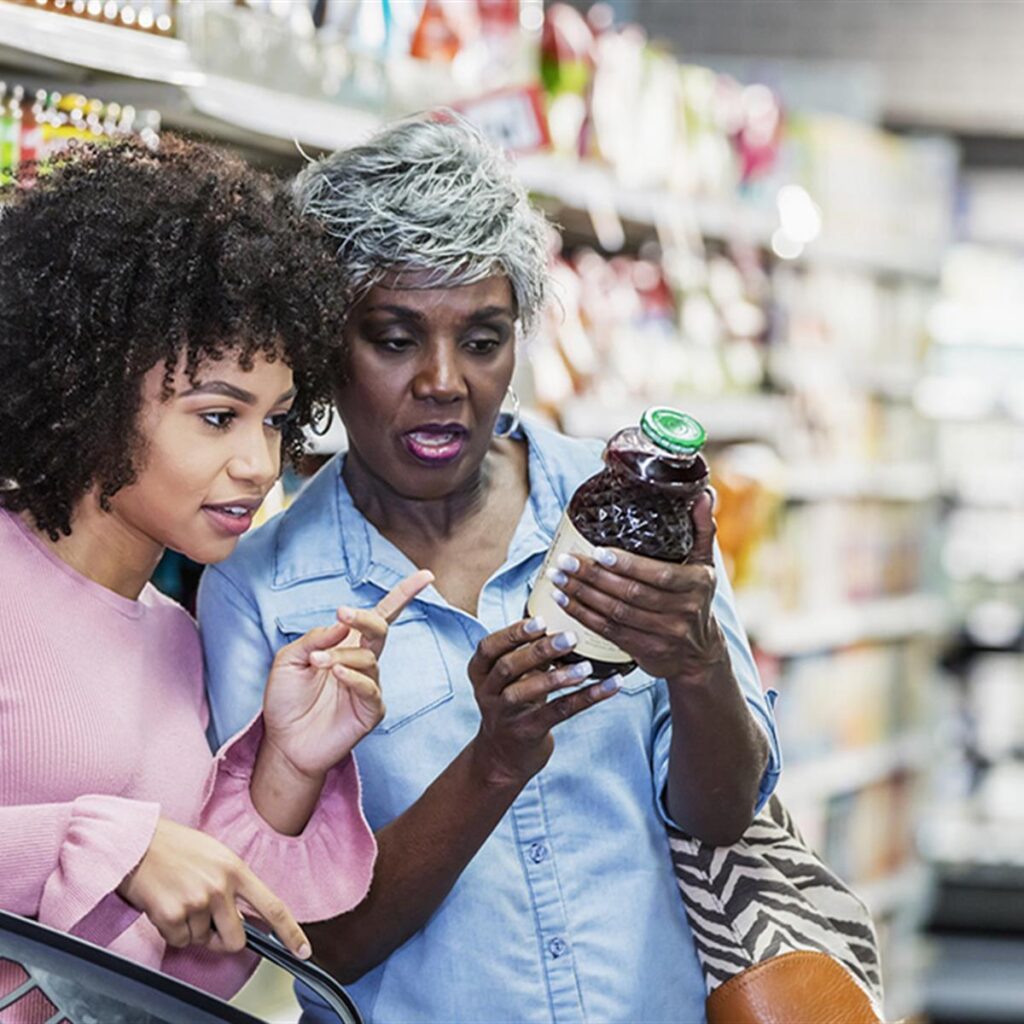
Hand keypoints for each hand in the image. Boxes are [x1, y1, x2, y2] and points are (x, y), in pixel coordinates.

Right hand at [117, 817, 309, 957]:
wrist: (138, 841)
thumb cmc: (176, 847)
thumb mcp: (216, 856)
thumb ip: (233, 883)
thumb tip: (242, 918)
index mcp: (236, 869)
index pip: (272, 906)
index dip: (290, 932)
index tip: (303, 950)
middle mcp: (221, 886)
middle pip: (236, 940)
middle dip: (222, 940)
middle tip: (207, 923)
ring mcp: (197, 901)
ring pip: (202, 941)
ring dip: (191, 929)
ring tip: (179, 899)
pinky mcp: (173, 914)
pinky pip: (178, 940)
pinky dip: (171, 930)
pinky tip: (165, 905)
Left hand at [261, 570, 434, 780]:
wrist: (284, 743)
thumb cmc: (286, 700)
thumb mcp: (288, 660)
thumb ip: (313, 638)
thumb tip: (339, 622)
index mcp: (347, 643)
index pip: (382, 614)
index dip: (404, 594)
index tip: (426, 576)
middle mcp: (363, 661)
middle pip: (380, 629)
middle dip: (364, 618)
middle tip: (342, 613)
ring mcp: (369, 685)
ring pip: (368, 658)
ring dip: (341, 656)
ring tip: (318, 663)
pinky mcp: (371, 710)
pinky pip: (370, 687)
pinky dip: (353, 677)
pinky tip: (336, 674)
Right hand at [468, 617, 620, 787]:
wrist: (503, 756)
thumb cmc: (514, 703)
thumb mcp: (512, 677)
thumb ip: (528, 652)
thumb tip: (563, 621)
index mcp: (480, 673)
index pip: (488, 648)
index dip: (513, 633)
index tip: (540, 621)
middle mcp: (488, 693)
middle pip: (508, 667)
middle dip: (538, 650)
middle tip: (569, 637)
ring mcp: (505, 715)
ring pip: (527, 692)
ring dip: (559, 678)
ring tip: (586, 667)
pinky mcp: (527, 733)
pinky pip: (557, 712)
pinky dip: (585, 698)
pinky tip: (609, 686)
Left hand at [544, 491, 727, 681]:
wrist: (700, 653)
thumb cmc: (696, 598)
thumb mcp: (705, 565)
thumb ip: (702, 528)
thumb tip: (702, 494)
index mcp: (697, 585)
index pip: (659, 575)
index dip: (628, 565)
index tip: (598, 552)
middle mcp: (683, 611)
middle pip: (632, 593)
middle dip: (594, 577)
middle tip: (565, 560)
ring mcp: (664, 634)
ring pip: (616, 613)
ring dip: (582, 595)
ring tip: (558, 578)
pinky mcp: (645, 652)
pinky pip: (609, 631)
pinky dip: (583, 616)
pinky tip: (564, 602)